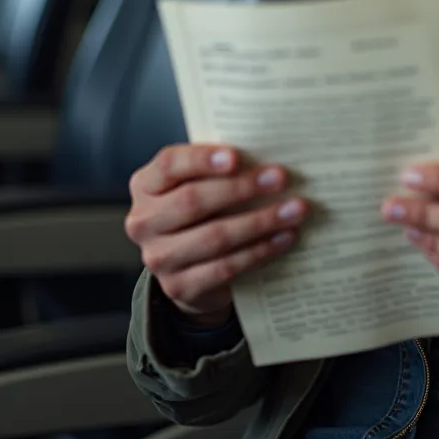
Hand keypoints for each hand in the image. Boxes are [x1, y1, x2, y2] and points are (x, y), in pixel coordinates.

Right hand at [125, 145, 308, 323]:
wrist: (189, 266)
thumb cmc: (203, 208)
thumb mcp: (200, 182)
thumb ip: (221, 167)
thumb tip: (270, 152)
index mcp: (146, 185)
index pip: (168, 165)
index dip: (201, 160)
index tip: (237, 157)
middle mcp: (143, 222)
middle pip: (192, 201)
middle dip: (241, 188)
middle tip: (280, 178)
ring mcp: (157, 258)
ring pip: (214, 237)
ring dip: (260, 221)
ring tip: (294, 209)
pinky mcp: (179, 287)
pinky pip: (225, 267)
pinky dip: (259, 250)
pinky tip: (284, 237)